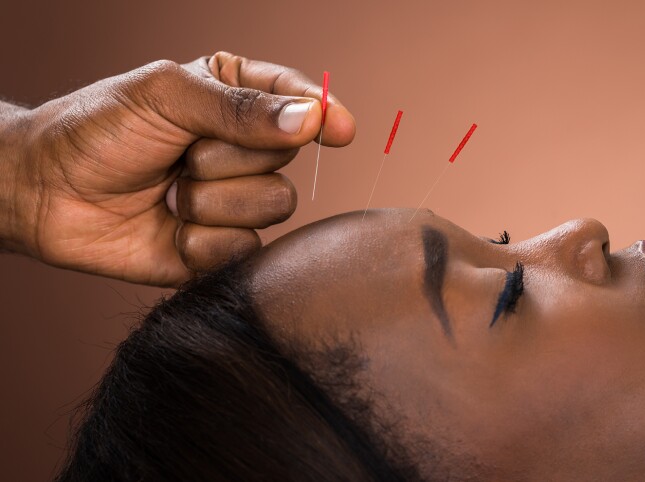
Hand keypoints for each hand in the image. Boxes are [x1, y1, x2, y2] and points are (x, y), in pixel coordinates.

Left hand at [4, 52, 354, 285]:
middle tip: (181, 154)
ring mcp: (235, 199)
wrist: (45, 193)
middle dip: (229, 157)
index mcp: (234, 97)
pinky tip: (171, 229)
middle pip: (288, 155)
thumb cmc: (97, 130)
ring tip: (171, 193)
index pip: (298, 100)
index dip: (322, 113)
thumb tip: (311, 120)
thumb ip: (241, 109)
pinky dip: (203, 241)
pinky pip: (245, 248)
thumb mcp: (167, 98)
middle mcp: (243, 148)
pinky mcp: (221, 247)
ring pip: (274, 204)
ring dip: (214, 201)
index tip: (339, 128)